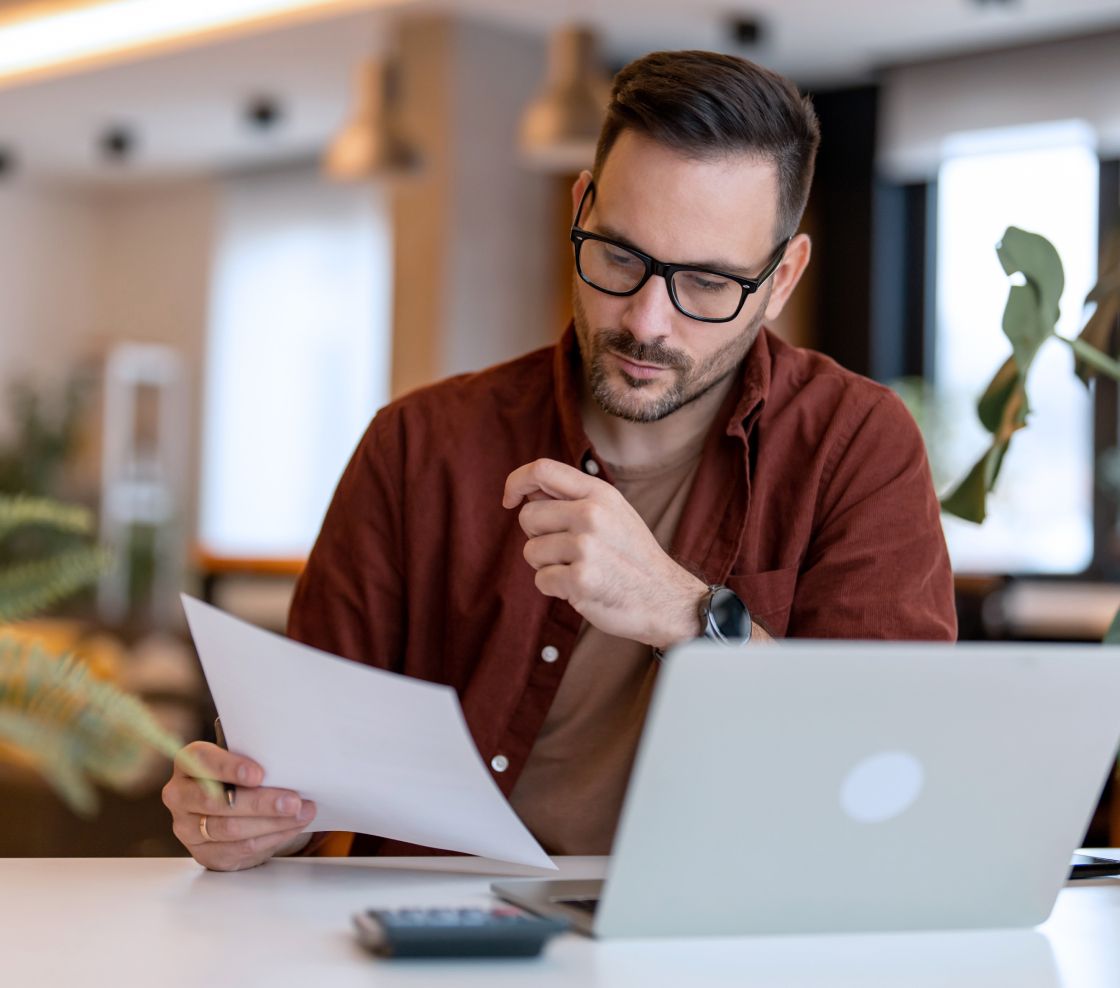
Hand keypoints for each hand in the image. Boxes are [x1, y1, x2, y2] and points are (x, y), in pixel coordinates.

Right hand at [162, 741, 316, 871]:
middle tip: (293, 801)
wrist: (230, 810)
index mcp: (188, 763)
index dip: (230, 768)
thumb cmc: (239, 777)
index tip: (259, 774)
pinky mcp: (204, 853)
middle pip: (217, 801)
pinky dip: (270, 837)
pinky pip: (239, 848)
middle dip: (260, 802)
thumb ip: (256, 761)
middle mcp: (180, 795)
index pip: (202, 761)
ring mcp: (188, 827)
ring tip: (301, 813)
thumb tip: (290, 767)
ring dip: (271, 822)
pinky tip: (290, 827)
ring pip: (229, 828)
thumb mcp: (243, 762)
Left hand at [503, 458, 706, 648]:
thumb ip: (574, 498)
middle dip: (538, 536)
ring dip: (547, 566)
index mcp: (599, 493)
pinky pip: (541, 580)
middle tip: (566, 550)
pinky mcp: (580, 580)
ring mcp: (586, 547)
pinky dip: (555, 589)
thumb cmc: (631, 555)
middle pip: (528, 516)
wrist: (665, 597)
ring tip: (579, 569)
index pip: (541, 469)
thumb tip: (527, 491)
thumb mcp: (613, 513)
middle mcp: (591, 514)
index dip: (516, 482)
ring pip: (531, 551)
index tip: (510, 500)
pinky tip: (581, 587)